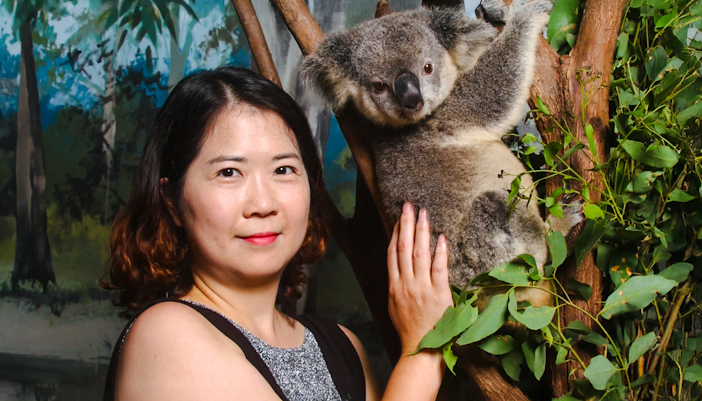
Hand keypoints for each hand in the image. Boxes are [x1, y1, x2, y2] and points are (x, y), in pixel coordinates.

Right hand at [387, 202, 452, 355]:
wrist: (421, 349)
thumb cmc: (409, 329)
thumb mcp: (394, 305)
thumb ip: (397, 285)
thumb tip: (398, 267)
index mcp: (394, 286)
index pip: (392, 253)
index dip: (396, 232)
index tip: (399, 217)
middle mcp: (405, 284)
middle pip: (404, 248)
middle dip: (406, 224)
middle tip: (409, 205)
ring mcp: (422, 288)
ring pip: (419, 253)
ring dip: (422, 231)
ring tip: (424, 213)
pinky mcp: (439, 294)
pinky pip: (439, 268)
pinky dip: (440, 252)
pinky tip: (441, 237)